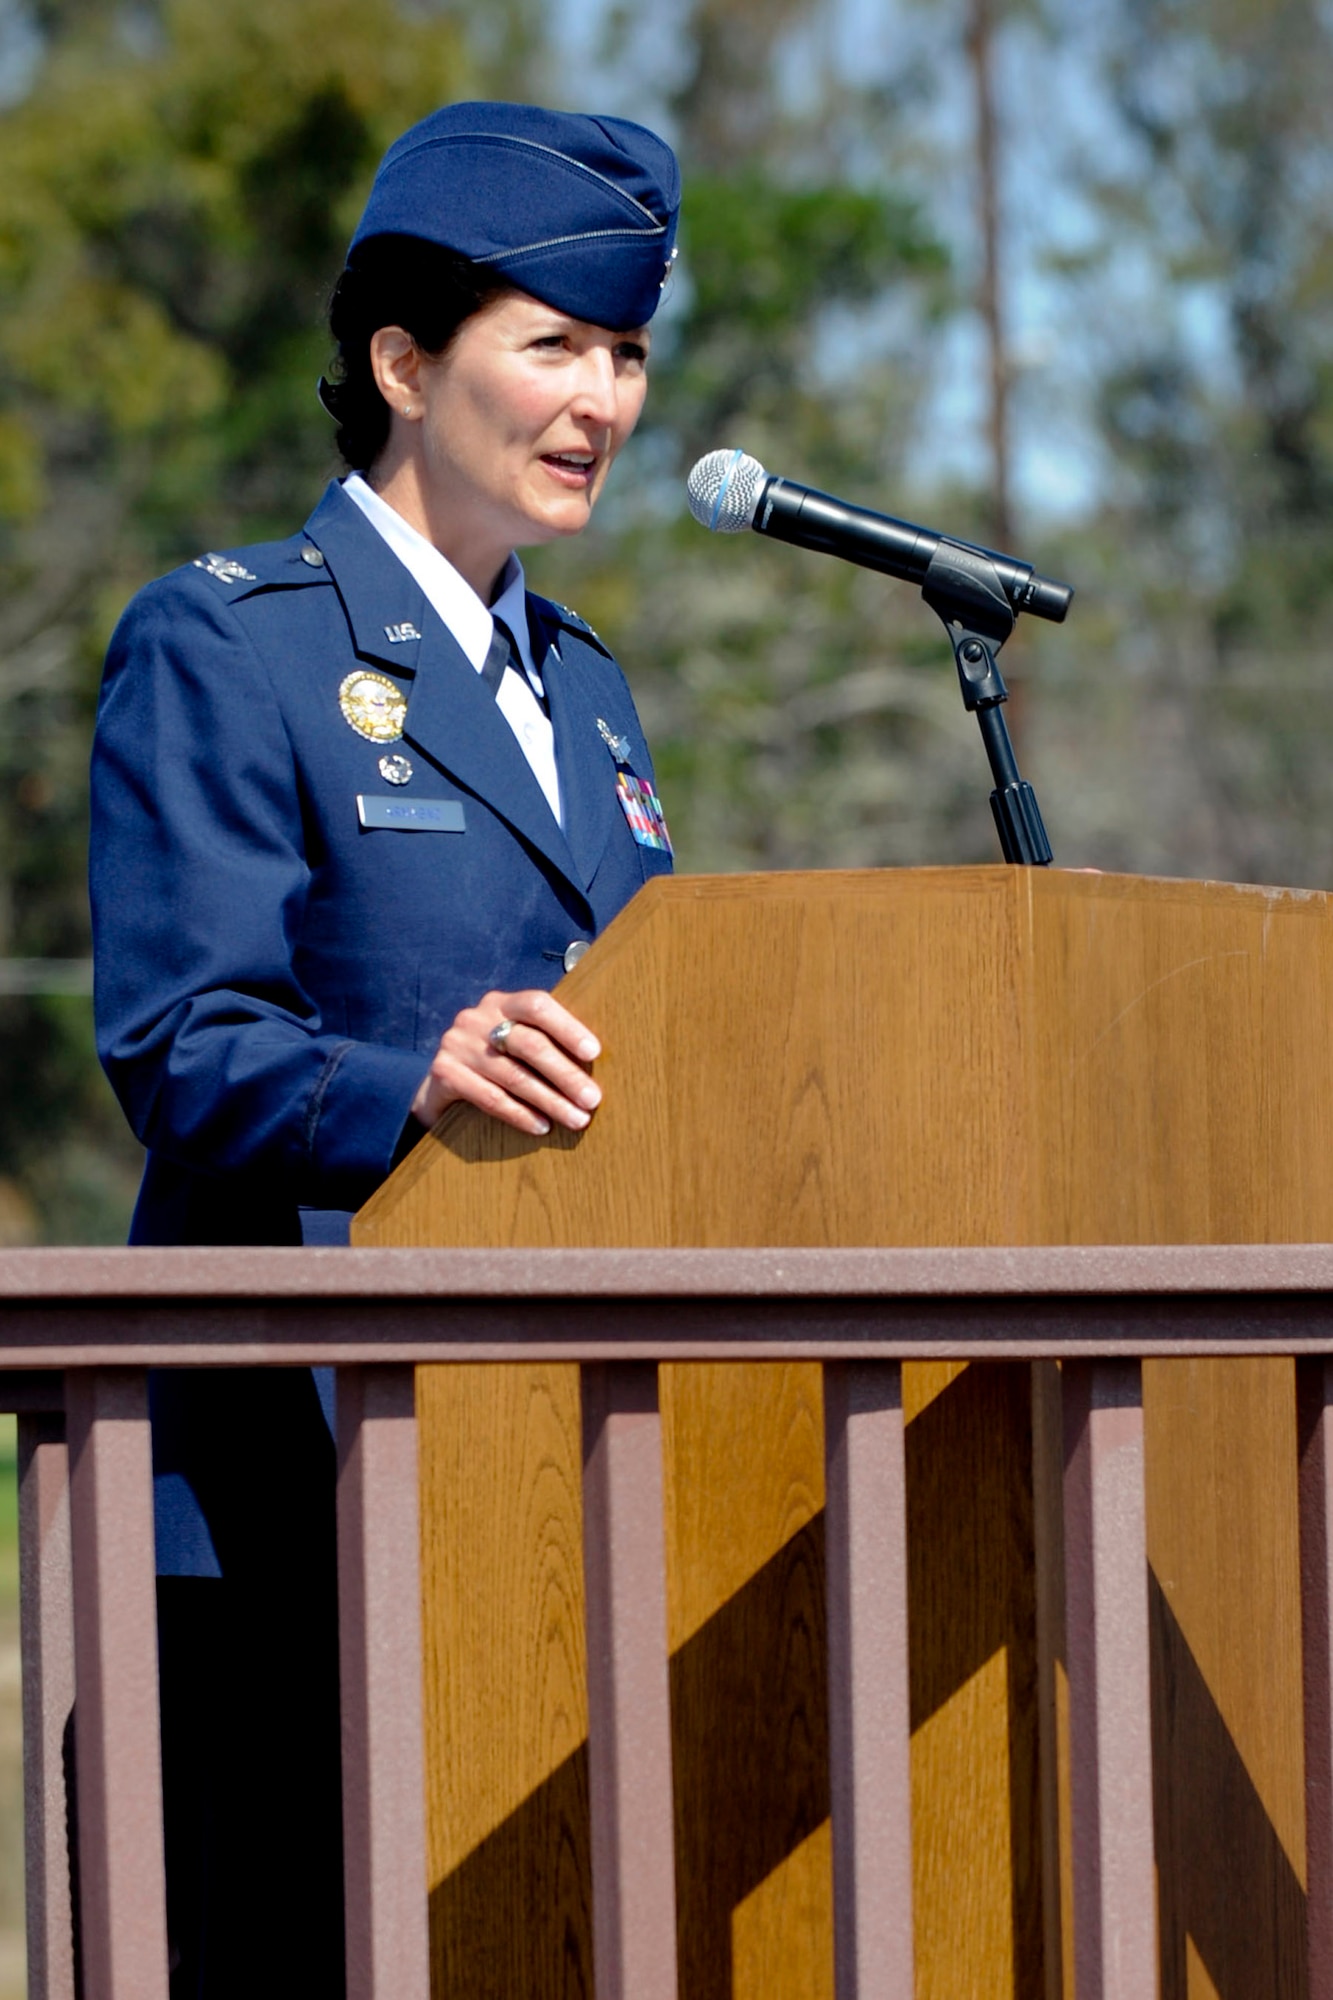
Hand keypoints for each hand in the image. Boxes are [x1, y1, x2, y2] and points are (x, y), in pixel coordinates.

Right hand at [411, 989, 601, 1137]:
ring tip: (577, 1120)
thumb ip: (545, 1041)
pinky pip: (489, 1097)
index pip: (537, 1005)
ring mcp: (456, 1045)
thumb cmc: (495, 1062)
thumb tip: (595, 1062)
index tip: (594, 1053)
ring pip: (513, 1076)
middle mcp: (475, 1018)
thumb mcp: (515, 1044)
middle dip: (565, 1074)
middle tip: (593, 1099)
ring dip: (550, 1101)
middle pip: (529, 1044)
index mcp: (500, 1003)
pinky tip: (542, 1127)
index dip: (567, 1027)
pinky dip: (520, 1114)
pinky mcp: (444, 1073)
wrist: (442, 1086)